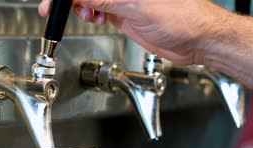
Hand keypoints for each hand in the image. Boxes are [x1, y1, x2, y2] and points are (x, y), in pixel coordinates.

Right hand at [39, 0, 223, 64]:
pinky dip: (91, 15)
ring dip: (82, 7)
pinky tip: (95, 19)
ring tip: (88, 16)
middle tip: (56, 9)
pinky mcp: (124, 12)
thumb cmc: (183, 18)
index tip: (55, 1)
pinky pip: (99, 9)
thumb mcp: (138, 7)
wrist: (197, 40)